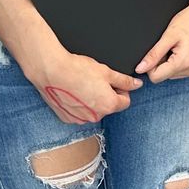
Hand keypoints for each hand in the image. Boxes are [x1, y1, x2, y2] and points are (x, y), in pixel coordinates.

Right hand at [24, 42, 140, 123]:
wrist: (51, 71)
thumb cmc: (78, 69)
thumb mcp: (106, 71)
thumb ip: (124, 80)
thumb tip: (137, 84)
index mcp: (109, 105)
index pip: (125, 101)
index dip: (121, 89)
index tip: (112, 81)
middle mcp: (96, 116)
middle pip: (108, 106)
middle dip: (106, 95)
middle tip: (95, 80)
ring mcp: (81, 119)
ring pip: (93, 110)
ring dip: (92, 100)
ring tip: (82, 84)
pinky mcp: (67, 118)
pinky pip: (79, 113)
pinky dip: (78, 105)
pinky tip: (73, 92)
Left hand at [138, 0, 188, 81]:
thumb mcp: (168, 35)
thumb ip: (153, 54)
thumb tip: (141, 68)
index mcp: (184, 63)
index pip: (156, 77)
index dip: (151, 64)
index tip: (157, 51)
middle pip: (164, 75)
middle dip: (163, 61)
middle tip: (171, 45)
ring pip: (172, 73)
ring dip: (171, 61)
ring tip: (179, 45)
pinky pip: (181, 70)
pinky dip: (179, 60)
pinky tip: (184, 48)